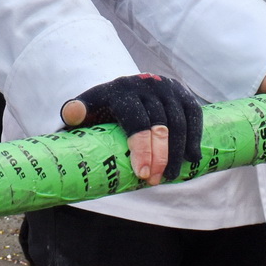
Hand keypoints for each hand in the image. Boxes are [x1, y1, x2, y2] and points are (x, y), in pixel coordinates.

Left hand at [61, 74, 202, 185]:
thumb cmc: (103, 107)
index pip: (136, 120)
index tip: (142, 174)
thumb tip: (71, 114)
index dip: (141, 148)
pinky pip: (193, 114)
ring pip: (179, 120)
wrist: (124, 88)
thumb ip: (76, 112)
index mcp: (121, 91)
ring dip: (178, 151)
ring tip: (171, 175)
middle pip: (159, 123)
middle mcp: (146, 85)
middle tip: (156, 180)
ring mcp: (166, 87)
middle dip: (160, 155)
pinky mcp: (181, 92)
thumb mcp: (87, 108)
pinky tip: (192, 158)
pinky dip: (195, 136)